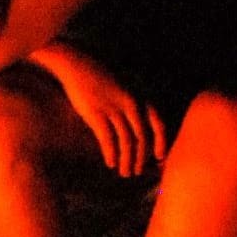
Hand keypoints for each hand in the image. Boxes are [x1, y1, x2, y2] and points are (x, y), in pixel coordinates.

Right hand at [43, 47, 163, 177]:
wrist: (76, 63)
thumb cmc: (99, 73)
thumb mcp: (126, 83)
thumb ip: (135, 100)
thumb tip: (139, 121)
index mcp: (142, 95)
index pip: (159, 124)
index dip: (161, 143)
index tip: (159, 158)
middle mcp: (132, 103)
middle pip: (143, 137)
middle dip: (141, 158)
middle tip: (137, 171)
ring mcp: (114, 108)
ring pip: (127, 141)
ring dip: (126, 160)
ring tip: (124, 172)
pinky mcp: (96, 114)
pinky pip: (108, 139)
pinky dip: (111, 154)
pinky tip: (110, 163)